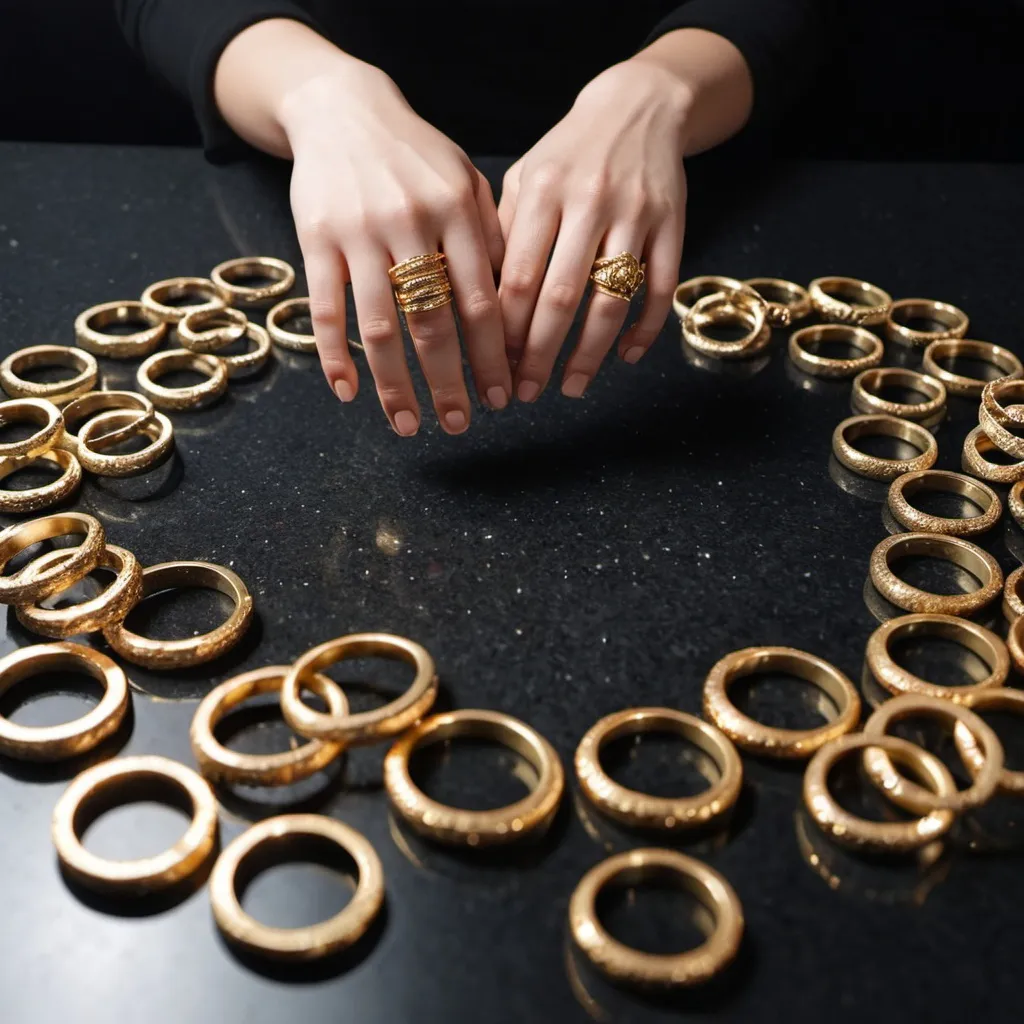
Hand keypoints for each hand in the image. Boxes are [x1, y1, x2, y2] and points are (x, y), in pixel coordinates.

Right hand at [281, 64, 510, 433]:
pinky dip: (335, 355)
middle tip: (460, 424)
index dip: (493, 357)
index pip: (482, 301)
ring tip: (408, 425)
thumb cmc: (416, 156)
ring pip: (380, 326)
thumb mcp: (465, 181)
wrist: (342, 108)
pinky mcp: (315, 238)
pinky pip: (326, 309)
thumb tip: (515, 310)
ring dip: (394, 385)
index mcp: (457, 211)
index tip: (501, 398)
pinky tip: (347, 392)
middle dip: (449, 383)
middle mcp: (410, 222)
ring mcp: (359, 232)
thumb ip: (491, 239)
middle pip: (433, 323)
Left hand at [497, 60, 690, 400]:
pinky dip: (645, 329)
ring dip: (590, 354)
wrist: (638, 107)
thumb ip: (503, 235)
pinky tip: (626, 358)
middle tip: (526, 393)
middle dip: (539, 354)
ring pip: (612, 301)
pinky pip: (660, 289)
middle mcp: (589, 202)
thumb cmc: (567, 154)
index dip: (505, 329)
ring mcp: (636, 214)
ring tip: (571, 388)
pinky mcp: (673, 224)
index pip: (518, 276)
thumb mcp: (523, 178)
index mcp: (542, 191)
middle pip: (561, 296)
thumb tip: (482, 307)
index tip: (494, 366)